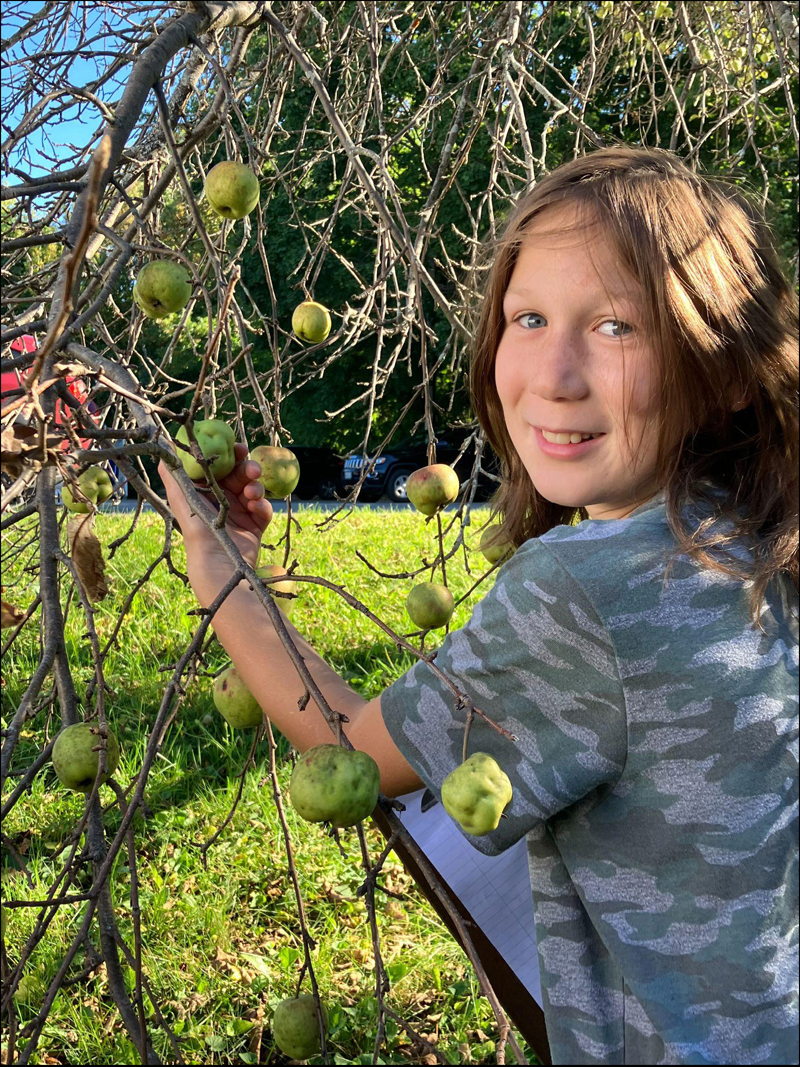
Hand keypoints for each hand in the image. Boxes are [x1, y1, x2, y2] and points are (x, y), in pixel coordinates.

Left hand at [158, 443, 272, 600]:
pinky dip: (262, 506)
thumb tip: (165, 442)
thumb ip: (173, 471)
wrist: (218, 563)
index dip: (229, 454)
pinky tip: (256, 508)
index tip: (238, 447)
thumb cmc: (197, 528)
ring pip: (253, 488)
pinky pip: (263, 508)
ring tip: (252, 493)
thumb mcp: (181, 496)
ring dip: (255, 487)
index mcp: (205, 491)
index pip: (219, 465)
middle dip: (247, 468)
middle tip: (253, 467)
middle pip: (239, 474)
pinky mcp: (255, 525)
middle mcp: (222, 499)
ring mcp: (240, 512)